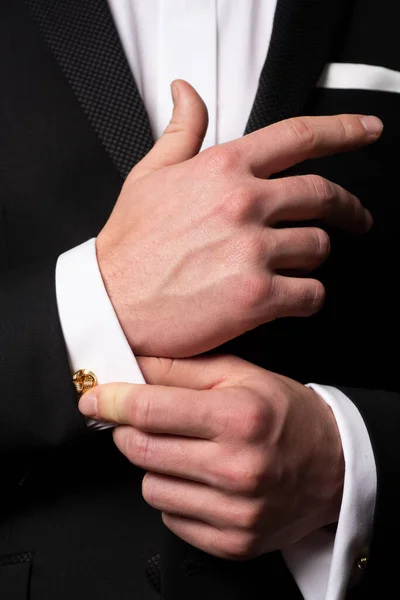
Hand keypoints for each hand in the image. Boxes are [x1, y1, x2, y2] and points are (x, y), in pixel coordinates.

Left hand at [79, 355, 344, 559]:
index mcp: (240, 417)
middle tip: (147, 420)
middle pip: (142, 451)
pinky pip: (172, 519)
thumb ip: (183, 368)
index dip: (112, 401)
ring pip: (151, 488)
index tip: (94, 398)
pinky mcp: (235, 542)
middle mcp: (239, 467)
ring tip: (187, 451)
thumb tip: (131, 364)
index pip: (151, 410)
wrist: (332, 465)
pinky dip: (176, 498)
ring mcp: (237, 511)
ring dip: (156, 466)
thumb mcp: (241, 374)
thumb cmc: (285, 413)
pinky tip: (201, 480)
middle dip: (131, 431)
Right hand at [97, 79, 379, 356]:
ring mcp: (253, 251)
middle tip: (356, 218)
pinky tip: (288, 296)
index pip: (299, 137)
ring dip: (312, 257)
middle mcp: (244, 204)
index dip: (345, 129)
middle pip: (324, 196)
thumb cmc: (130, 245)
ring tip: (293, 265)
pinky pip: (312, 294)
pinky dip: (307, 296)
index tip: (367, 131)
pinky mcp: (258, 297)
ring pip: (319, 248)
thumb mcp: (149, 176)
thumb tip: (185, 93)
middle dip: (349, 208)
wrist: (111, 304)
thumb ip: (179, 131)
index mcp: (223, 169)